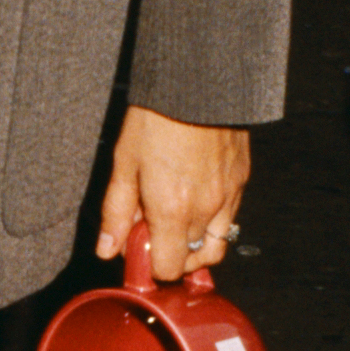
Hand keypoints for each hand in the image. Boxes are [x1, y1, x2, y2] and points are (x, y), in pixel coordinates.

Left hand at [96, 104, 249, 284]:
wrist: (196, 82)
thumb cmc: (157, 116)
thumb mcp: (125, 163)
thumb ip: (117, 212)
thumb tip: (107, 248)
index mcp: (172, 209)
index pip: (168, 268)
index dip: (150, 263)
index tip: (138, 245)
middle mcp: (205, 209)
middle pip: (194, 261)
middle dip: (173, 254)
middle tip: (154, 230)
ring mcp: (228, 195)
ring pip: (218, 244)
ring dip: (197, 243)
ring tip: (177, 221)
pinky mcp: (242, 179)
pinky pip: (231, 217)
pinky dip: (214, 220)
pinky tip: (195, 197)